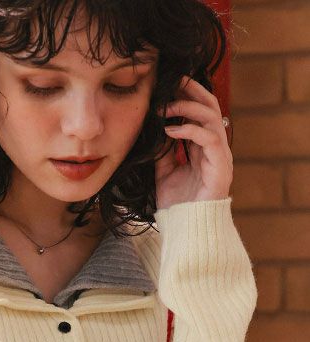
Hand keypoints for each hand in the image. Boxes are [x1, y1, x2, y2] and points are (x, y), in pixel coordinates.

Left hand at [154, 74, 232, 209]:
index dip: (186, 96)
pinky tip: (170, 130)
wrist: (185, 228)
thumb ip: (162, 152)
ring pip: (211, 117)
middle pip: (210, 106)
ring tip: (165, 108)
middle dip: (192, 91)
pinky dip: (190, 130)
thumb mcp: (163, 174)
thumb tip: (153, 131)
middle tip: (173, 80)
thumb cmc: (177, 205)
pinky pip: (209, 138)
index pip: (199, 111)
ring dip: (187, 108)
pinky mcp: (221, 166)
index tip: (167, 85)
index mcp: (202, 147)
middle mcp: (214, 147)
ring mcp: (220, 155)